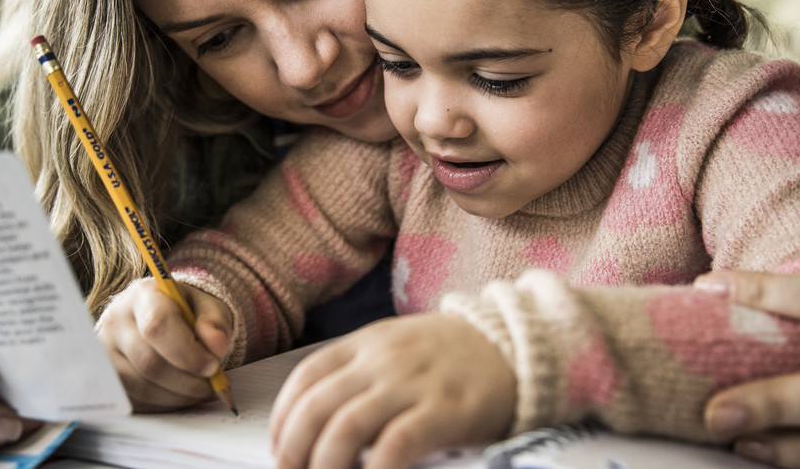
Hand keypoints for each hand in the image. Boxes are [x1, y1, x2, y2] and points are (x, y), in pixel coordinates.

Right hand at [96, 278, 233, 411]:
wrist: (160, 318)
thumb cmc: (186, 311)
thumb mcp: (207, 305)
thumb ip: (215, 321)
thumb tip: (218, 346)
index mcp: (143, 296)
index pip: (158, 326)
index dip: (188, 352)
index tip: (213, 366)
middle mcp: (116, 322)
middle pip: (149, 362)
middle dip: (188, 380)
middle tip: (213, 384)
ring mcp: (105, 353)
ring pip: (143, 387)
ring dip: (179, 396)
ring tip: (202, 389)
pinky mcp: (106, 379)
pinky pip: (136, 401)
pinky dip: (165, 404)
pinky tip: (182, 394)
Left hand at [270, 313, 515, 468]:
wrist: (520, 345)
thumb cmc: (456, 356)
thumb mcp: (401, 346)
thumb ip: (362, 373)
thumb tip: (319, 423)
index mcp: (368, 342)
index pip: (305, 378)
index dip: (282, 420)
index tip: (280, 451)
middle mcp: (384, 360)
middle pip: (316, 408)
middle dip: (292, 453)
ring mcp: (413, 384)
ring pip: (344, 429)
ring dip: (323, 467)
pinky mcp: (444, 411)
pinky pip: (395, 447)